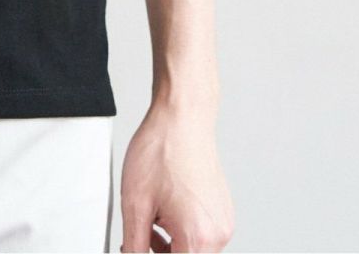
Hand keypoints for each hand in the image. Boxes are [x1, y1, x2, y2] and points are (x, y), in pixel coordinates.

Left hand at [119, 103, 234, 251]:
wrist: (182, 118)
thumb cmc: (161, 152)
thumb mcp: (135, 205)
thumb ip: (135, 245)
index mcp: (198, 239)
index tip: (137, 247)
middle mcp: (218, 236)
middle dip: (160, 251)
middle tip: (140, 231)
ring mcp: (224, 223)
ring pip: (193, 249)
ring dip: (170, 242)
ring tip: (151, 213)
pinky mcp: (223, 212)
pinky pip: (201, 233)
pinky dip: (182, 229)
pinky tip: (166, 206)